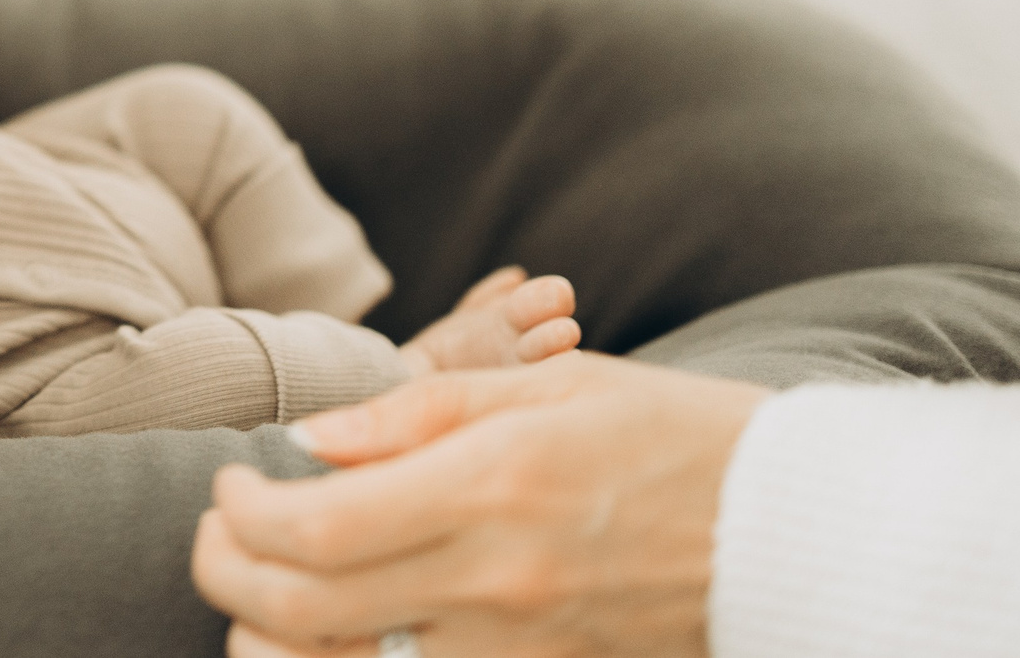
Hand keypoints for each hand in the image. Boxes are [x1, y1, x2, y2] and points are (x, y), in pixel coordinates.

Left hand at [190, 353, 768, 657]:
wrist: (795, 534)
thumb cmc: (671, 434)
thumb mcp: (550, 387)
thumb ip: (413, 413)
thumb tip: (304, 442)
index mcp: (489, 489)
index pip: (310, 531)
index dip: (239, 512)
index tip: (232, 480)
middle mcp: (494, 582)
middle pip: (302, 614)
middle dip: (227, 573)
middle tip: (224, 529)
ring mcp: (515, 649)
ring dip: (273, 636)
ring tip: (267, 582)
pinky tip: (340, 624)